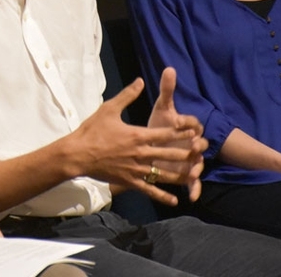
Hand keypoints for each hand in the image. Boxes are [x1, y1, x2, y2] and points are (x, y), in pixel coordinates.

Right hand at [68, 76, 205, 205]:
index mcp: (138, 135)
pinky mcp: (130, 182)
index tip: (196, 130)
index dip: (183, 132)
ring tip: (195, 174)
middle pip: (170, 154)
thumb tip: (140, 81)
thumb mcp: (109, 108)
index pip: (167, 133)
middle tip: (202, 151)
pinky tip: (174, 200)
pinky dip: (163, 196)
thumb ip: (127, 95)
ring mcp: (137, 170)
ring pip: (164, 174)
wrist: (78, 154)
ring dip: (181, 174)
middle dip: (188, 152)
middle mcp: (141, 153)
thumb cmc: (92, 130)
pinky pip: (149, 190)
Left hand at [146, 67, 206, 200]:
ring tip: (193, 172)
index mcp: (187, 126)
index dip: (188, 123)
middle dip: (198, 145)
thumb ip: (168, 89)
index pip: (192, 123)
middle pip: (199, 143)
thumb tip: (169, 68)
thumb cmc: (160, 123)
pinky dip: (194, 189)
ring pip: (196, 164)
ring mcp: (189, 158)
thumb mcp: (163, 107)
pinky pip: (191, 182)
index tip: (182, 123)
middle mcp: (191, 142)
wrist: (151, 143)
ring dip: (196, 168)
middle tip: (194, 145)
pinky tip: (192, 197)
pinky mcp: (184, 172)